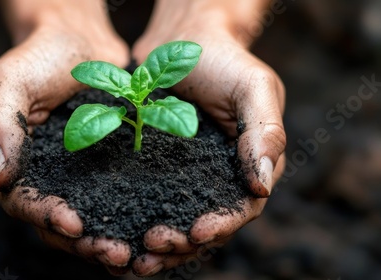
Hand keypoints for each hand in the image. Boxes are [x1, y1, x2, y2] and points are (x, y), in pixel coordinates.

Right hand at [0, 0, 131, 271]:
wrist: (78, 41)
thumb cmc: (39, 57)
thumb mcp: (10, 81)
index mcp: (7, 163)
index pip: (21, 202)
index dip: (45, 216)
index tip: (74, 224)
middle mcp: (37, 178)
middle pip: (53, 223)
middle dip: (82, 242)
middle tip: (114, 254)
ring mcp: (69, 177)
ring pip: (83, 221)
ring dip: (104, 241)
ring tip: (132, 256)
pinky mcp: (99, 172)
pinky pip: (109, 202)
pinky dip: (124, 221)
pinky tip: (145, 233)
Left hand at [130, 0, 285, 275]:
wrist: (182, 39)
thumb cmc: (223, 58)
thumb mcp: (253, 88)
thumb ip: (264, 133)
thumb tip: (262, 186)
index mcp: (249, 165)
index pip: (241, 209)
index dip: (221, 226)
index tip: (196, 233)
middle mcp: (219, 178)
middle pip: (205, 226)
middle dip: (182, 244)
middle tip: (153, 248)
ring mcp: (188, 177)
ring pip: (176, 223)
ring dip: (158, 246)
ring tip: (133, 259)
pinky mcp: (158, 170)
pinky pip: (148, 202)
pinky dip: (135, 222)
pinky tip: (116, 234)